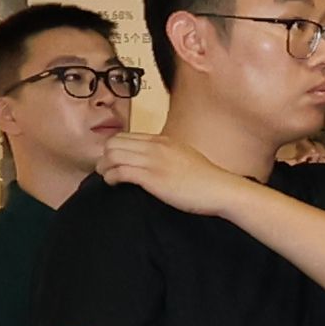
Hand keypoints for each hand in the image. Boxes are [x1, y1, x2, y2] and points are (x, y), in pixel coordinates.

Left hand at [98, 130, 245, 217]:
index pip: (125, 136)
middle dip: (104, 156)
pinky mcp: (152, 178)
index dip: (114, 149)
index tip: (113, 162)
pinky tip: (115, 184)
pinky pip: (119, 172)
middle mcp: (155, 146)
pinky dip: (111, 178)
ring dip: (105, 167)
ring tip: (108, 177)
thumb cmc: (205, 179)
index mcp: (162, 140)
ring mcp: (153, 161)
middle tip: (107, 170)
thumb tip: (151, 161)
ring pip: (112, 155)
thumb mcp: (184, 156)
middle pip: (113, 142)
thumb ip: (166, 154)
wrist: (220, 189)